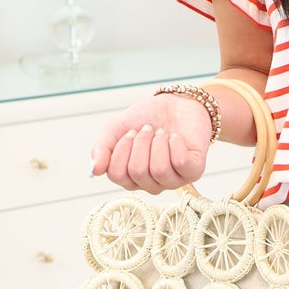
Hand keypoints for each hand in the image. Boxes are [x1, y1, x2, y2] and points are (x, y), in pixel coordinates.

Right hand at [90, 95, 211, 193]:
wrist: (177, 104)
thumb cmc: (147, 118)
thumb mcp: (117, 127)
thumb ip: (102, 147)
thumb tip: (94, 170)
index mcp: (130, 177)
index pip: (117, 174)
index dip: (122, 149)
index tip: (131, 131)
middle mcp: (150, 184)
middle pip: (137, 172)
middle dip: (141, 142)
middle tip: (149, 129)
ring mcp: (173, 181)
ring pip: (159, 170)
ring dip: (158, 142)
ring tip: (162, 132)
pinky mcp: (193, 172)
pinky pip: (181, 163)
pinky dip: (175, 144)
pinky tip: (175, 137)